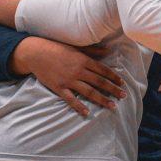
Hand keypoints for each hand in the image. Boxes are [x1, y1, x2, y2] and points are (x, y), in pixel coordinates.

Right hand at [10, 38, 125, 117]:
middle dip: (113, 90)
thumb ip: (93, 51)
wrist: (36, 53)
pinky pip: (70, 99)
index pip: (103, 70)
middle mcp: (79, 71)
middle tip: (123, 96)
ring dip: (102, 99)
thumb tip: (109, 50)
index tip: (122, 83)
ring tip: (112, 106)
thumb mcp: (77, 47)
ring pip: (89, 92)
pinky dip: (79, 106)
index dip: (114, 77)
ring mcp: (69, 80)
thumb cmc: (57, 48)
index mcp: (84, 60)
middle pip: (99, 82)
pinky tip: (87, 112)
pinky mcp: (59, 88)